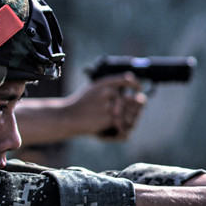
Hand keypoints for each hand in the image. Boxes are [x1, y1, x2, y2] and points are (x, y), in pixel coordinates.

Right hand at [13, 73, 147, 145]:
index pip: (127, 79)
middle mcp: (107, 92)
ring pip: (128, 112)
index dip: (136, 84)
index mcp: (104, 83)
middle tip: (126, 112)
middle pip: (131, 98)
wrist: (67, 117)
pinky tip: (114, 126)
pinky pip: (122, 122)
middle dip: (133, 106)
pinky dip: (120, 126)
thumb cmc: (81, 104)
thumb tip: (129, 91)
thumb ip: (109, 87)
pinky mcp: (108, 118)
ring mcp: (108, 105)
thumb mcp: (93, 89)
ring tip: (119, 120)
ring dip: (128, 117)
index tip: (138, 90)